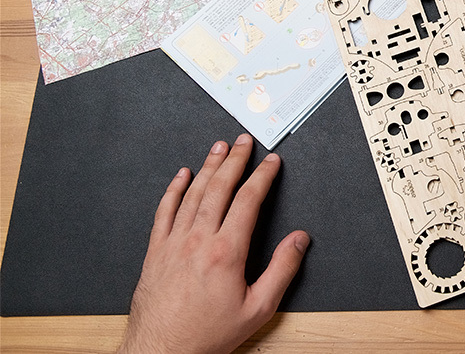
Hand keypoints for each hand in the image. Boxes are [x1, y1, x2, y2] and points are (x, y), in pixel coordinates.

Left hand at [119, 134, 309, 353]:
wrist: (162, 352)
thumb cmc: (207, 335)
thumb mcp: (258, 309)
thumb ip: (282, 270)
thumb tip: (299, 240)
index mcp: (226, 252)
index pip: (248, 201)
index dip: (262, 177)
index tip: (271, 163)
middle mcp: (197, 241)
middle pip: (219, 188)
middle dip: (234, 160)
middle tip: (243, 142)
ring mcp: (173, 243)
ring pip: (192, 194)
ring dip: (207, 167)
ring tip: (218, 148)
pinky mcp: (155, 252)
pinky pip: (164, 211)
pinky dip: (173, 189)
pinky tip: (181, 175)